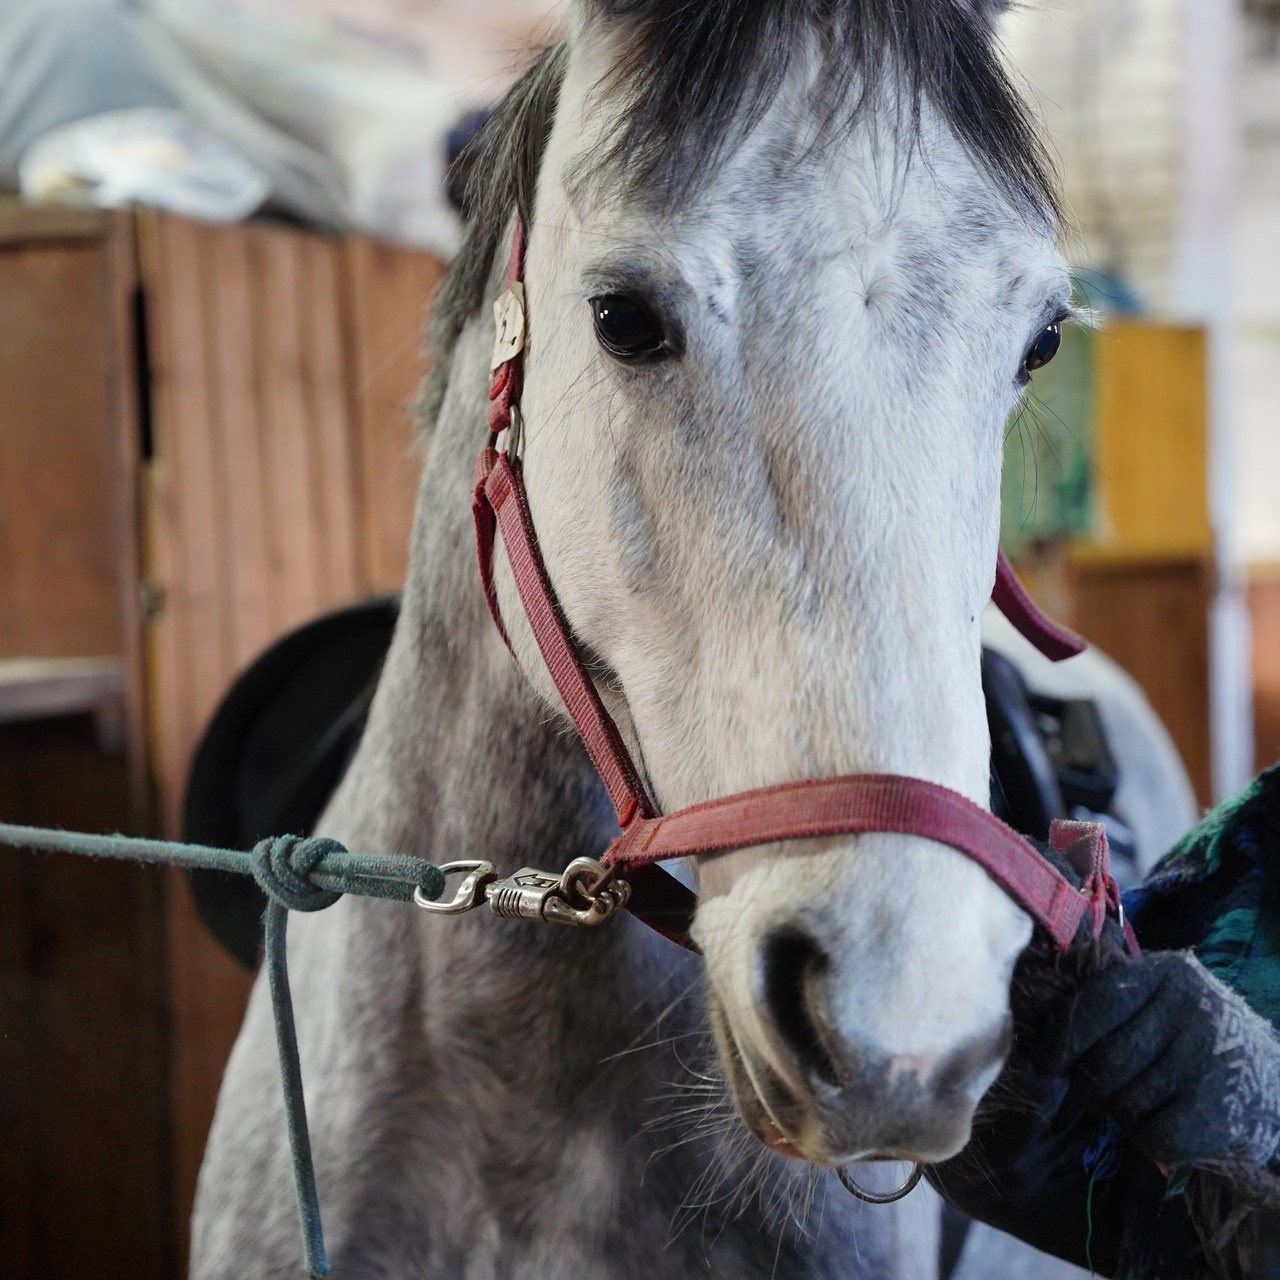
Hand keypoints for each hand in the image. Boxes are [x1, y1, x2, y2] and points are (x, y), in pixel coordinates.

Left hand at [1057, 951, 1279, 1179]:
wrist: (1275, 1080)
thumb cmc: (1195, 1038)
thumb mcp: (1160, 1000)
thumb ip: (1108, 1003)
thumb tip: (1039, 1036)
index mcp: (1168, 972)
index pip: (1094, 1005)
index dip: (1063, 1040)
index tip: (1049, 1063)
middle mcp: (1191, 1009)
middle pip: (1101, 1063)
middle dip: (1093, 1086)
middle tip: (1109, 1088)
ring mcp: (1208, 1060)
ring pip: (1122, 1104)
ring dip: (1123, 1114)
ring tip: (1149, 1101)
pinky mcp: (1220, 1111)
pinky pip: (1152, 1137)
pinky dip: (1150, 1140)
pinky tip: (1169, 1124)